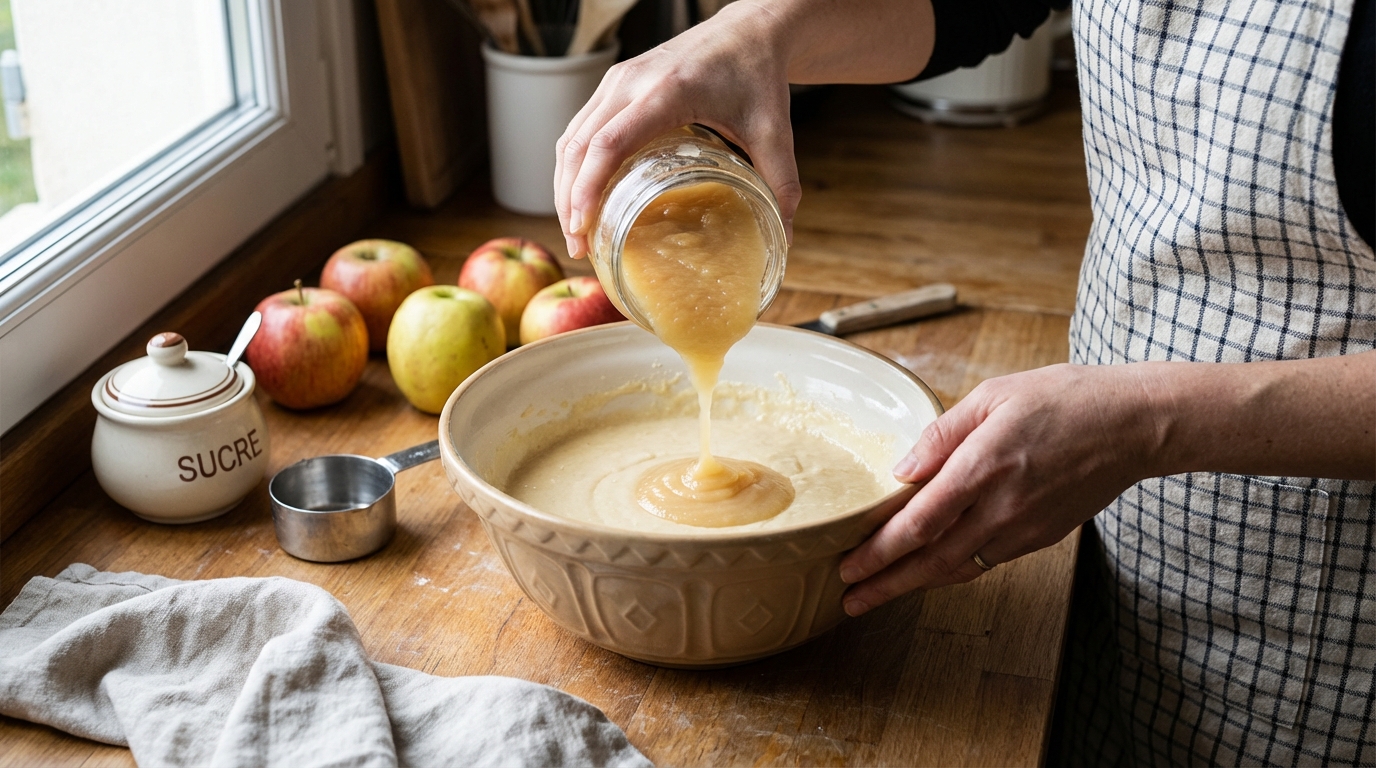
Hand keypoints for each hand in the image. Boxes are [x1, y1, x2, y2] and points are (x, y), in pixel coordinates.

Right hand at [554, 2, 800, 258]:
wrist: (748, 30)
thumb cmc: (758, 75)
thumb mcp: (775, 131)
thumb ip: (782, 184)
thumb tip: (785, 239)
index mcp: (667, 91)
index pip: (609, 142)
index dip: (588, 188)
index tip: (583, 226)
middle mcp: (632, 81)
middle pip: (579, 145)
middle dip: (570, 199)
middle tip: (578, 245)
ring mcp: (618, 79)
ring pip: (572, 136)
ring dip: (565, 184)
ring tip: (576, 230)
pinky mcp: (615, 83)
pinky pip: (580, 127)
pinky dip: (574, 164)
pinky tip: (581, 195)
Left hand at [838, 364, 1160, 615]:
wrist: (1135, 425)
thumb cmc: (1064, 399)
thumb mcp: (993, 396)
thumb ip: (941, 434)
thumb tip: (901, 470)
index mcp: (984, 467)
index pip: (919, 523)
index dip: (880, 551)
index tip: (848, 565)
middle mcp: (1002, 508)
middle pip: (932, 561)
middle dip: (886, 585)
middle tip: (849, 599)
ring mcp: (1024, 528)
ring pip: (958, 568)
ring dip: (916, 584)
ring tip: (879, 592)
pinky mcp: (1042, 537)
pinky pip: (986, 561)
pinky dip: (953, 570)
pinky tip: (931, 570)